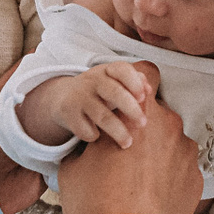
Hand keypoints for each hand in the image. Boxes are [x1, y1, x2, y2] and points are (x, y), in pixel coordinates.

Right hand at [24, 62, 155, 148]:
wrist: (64, 96)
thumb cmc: (101, 90)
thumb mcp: (116, 82)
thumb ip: (135, 83)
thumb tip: (149, 90)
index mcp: (108, 70)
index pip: (122, 70)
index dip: (134, 82)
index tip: (143, 97)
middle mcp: (93, 80)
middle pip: (114, 93)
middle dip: (131, 109)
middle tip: (143, 124)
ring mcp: (79, 96)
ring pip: (101, 115)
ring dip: (118, 131)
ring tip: (127, 143)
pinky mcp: (67, 112)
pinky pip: (84, 128)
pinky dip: (93, 135)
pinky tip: (98, 137)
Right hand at [58, 97, 202, 213]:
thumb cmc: (96, 203)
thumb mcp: (74, 166)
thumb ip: (90, 143)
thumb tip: (92, 145)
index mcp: (137, 113)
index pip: (148, 74)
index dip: (140, 85)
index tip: (132, 100)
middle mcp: (169, 126)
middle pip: (160, 115)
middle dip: (146, 128)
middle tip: (125, 153)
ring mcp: (187, 152)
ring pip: (172, 143)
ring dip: (159, 153)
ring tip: (138, 181)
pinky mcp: (197, 178)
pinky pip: (181, 168)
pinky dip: (170, 177)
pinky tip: (152, 196)